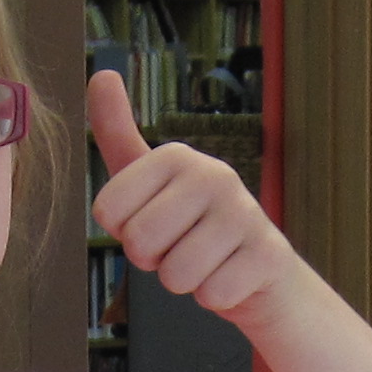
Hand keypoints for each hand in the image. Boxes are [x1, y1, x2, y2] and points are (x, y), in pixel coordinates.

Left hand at [88, 69, 300, 318]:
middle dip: (154, 262)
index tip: (152, 225)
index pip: (108, 212)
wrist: (258, 273)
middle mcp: (213, 174)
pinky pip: (212, 295)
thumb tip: (103, 74)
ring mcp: (246, 213)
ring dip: (185, 283)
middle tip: (178, 249)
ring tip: (205, 264)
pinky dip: (215, 298)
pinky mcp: (269, 255)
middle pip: (140, 242)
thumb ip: (117, 133)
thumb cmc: (191, 227)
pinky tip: (230, 279)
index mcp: (175, 156)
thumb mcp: (149, 181)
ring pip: (176, 274)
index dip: (123, 233)